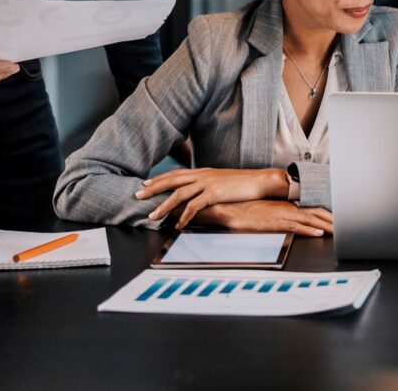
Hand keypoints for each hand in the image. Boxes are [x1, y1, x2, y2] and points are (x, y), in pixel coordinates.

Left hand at [136, 167, 288, 228]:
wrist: (259, 181)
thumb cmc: (243, 183)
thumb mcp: (221, 181)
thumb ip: (207, 185)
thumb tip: (197, 193)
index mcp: (203, 171)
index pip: (176, 173)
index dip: (159, 178)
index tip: (145, 183)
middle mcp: (202, 174)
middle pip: (171, 180)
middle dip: (153, 188)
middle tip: (137, 195)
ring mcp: (207, 183)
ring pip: (178, 193)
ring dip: (163, 205)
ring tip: (153, 215)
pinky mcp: (214, 193)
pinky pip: (194, 206)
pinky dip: (184, 216)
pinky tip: (178, 224)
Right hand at [192, 200, 332, 236]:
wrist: (231, 210)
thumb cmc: (248, 211)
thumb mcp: (268, 210)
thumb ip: (282, 213)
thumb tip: (294, 219)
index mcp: (287, 205)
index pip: (312, 207)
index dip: (327, 213)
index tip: (338, 218)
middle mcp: (287, 208)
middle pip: (315, 212)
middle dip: (331, 219)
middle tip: (345, 226)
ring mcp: (281, 215)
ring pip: (309, 219)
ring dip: (324, 225)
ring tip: (337, 231)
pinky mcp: (274, 224)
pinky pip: (295, 226)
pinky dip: (308, 230)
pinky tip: (317, 233)